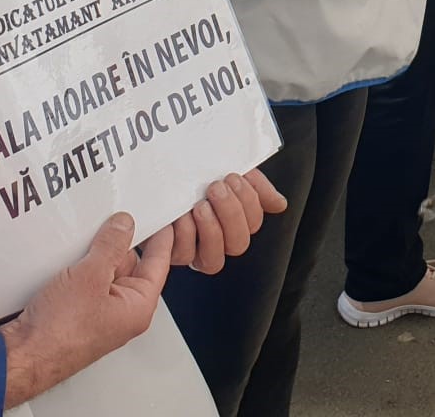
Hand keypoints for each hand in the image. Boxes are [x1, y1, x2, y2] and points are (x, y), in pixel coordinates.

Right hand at [1, 213, 172, 406]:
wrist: (24, 355)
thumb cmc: (60, 333)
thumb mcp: (91, 275)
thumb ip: (111, 245)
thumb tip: (124, 226)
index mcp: (138, 306)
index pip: (158, 263)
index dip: (161, 236)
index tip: (163, 217)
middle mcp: (122, 311)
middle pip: (130, 264)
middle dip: (120, 242)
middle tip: (113, 219)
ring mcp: (99, 312)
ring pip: (105, 271)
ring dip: (96, 254)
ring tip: (86, 237)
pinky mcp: (77, 311)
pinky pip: (86, 280)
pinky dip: (80, 266)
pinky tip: (69, 255)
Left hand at [168, 170, 288, 274]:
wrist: (154, 176)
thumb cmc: (192, 177)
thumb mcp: (227, 174)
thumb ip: (255, 188)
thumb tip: (280, 204)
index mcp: (233, 222)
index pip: (254, 223)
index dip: (248, 202)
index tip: (234, 177)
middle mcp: (217, 241)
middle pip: (239, 244)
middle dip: (231, 214)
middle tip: (216, 188)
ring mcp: (195, 252)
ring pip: (215, 260)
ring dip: (211, 230)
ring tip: (200, 205)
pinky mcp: (171, 255)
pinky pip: (184, 254)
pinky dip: (185, 234)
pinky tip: (180, 215)